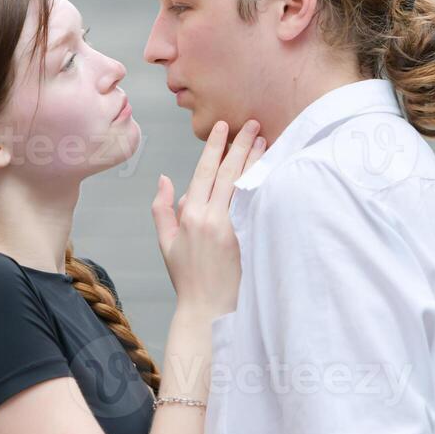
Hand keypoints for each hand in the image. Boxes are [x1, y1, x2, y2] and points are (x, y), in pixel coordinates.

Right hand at [151, 119, 263, 318]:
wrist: (208, 308)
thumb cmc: (187, 277)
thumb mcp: (166, 242)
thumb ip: (163, 208)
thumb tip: (165, 178)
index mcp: (189, 215)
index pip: (204, 171)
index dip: (215, 147)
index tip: (224, 127)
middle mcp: (210, 218)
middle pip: (228, 173)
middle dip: (240, 145)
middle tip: (253, 124)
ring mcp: (231, 229)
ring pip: (244, 186)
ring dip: (255, 161)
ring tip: (264, 141)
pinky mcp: (247, 239)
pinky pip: (255, 206)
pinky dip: (261, 186)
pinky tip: (271, 172)